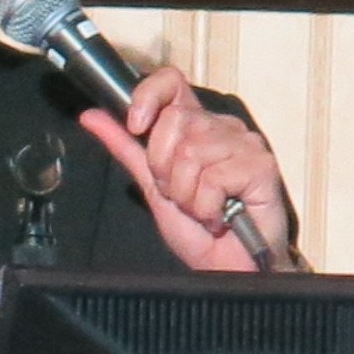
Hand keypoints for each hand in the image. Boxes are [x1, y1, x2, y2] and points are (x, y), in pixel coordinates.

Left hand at [77, 67, 292, 271]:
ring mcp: (245, 143)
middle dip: (165, 169)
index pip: (171, 82)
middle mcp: (223, 127)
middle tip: (183, 195)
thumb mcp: (152, 187)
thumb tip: (92, 116)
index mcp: (198, 126)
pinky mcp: (261, 164)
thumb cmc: (200, 232)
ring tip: (204, 209)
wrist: (228, 270)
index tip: (135, 126)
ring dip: (187, 195)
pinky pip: (213, 178)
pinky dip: (207, 207)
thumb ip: (126, 148)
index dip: (148, 96)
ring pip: (190, 154)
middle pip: (174, 121)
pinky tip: (220, 215)